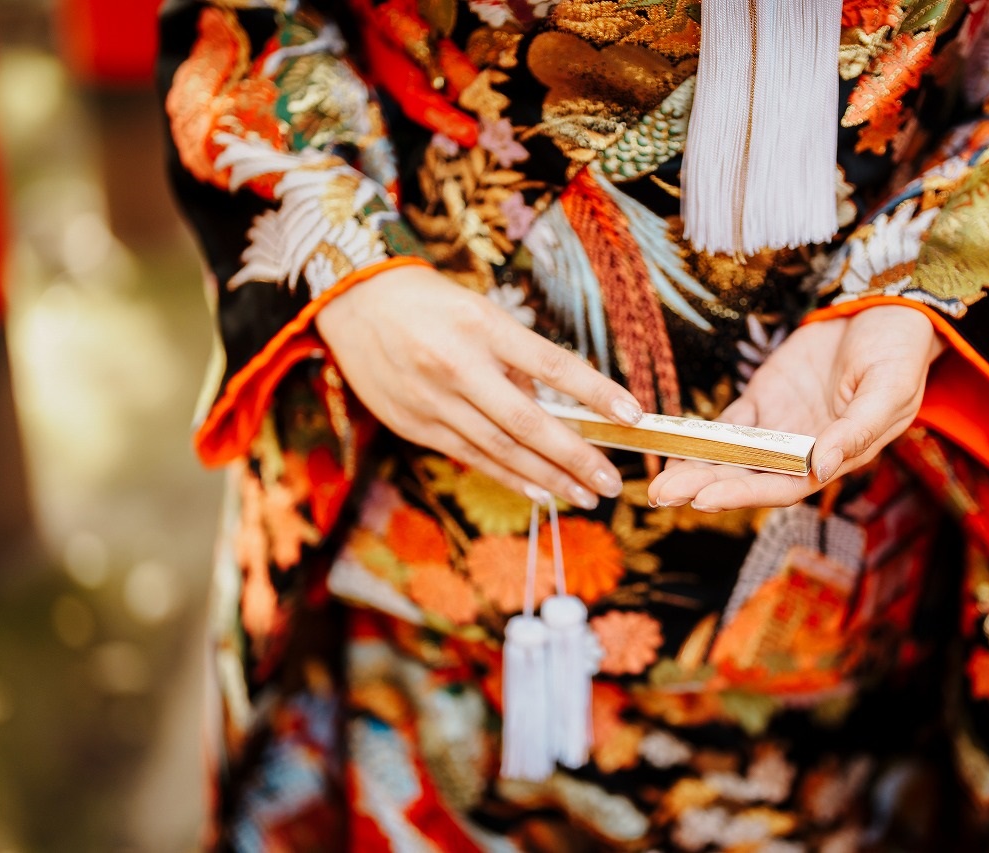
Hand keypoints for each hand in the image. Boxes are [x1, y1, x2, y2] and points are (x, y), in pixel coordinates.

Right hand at [315, 264, 643, 508]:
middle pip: (528, 421)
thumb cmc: (430, 303)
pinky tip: (540, 491)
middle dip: (576, 456)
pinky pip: (470, 456)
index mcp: (482, 325)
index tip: (633, 416)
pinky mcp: (413, 424)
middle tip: (611, 482)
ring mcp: (432, 399)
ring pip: (501, 448)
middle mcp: (457, 365)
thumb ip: (516, 359)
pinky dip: (509, 476)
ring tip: (585, 496)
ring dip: (548, 477)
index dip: (596, 393)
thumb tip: (557, 407)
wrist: (354, 302)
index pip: (553, 364)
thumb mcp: (480, 312)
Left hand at [647, 304, 943, 510]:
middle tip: (660, 497)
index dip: (744, 493)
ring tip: (656, 485)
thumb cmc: (898, 353)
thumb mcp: (888, 389)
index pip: (784, 485)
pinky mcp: (764, 399)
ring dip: (696, 469)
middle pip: (748, 476)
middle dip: (704, 487)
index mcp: (836, 455)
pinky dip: (699, 438)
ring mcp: (781, 425)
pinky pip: (727, 425)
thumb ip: (855, 430)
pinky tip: (672, 448)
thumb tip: (823, 467)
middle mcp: (803, 449)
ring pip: (731, 456)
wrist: (886, 311)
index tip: (704, 499)